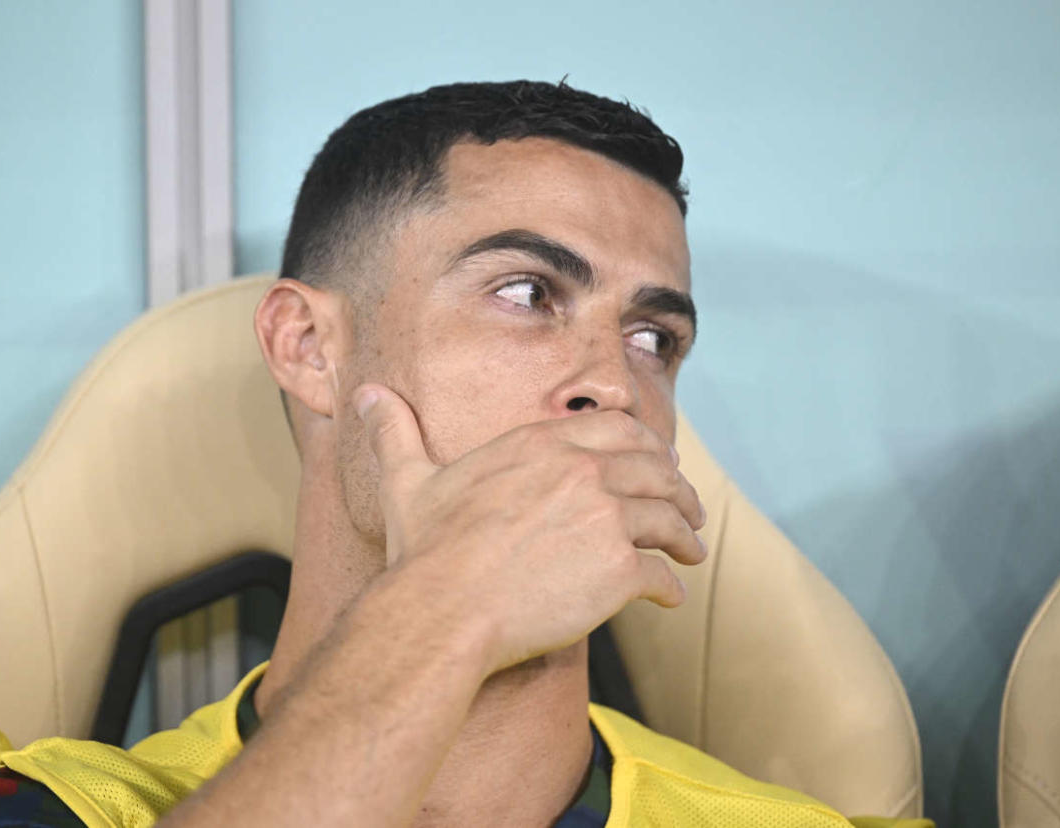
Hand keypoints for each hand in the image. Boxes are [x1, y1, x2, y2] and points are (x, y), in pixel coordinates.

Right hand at [354, 383, 706, 675]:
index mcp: (542, 445)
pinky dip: (671, 588)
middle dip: (679, 489)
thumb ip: (395, 433)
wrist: (440, 612)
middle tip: (688, 509)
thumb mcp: (407, 481)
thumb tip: (367, 395)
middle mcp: (582, 472)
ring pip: (669, 520)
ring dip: (686, 536)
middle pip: (655, 470)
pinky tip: (670, 597)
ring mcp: (604, 520)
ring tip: (691, 551)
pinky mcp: (618, 571)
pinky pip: (661, 576)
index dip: (646, 446)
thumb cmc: (424, 552)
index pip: (618, 429)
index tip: (657, 463)